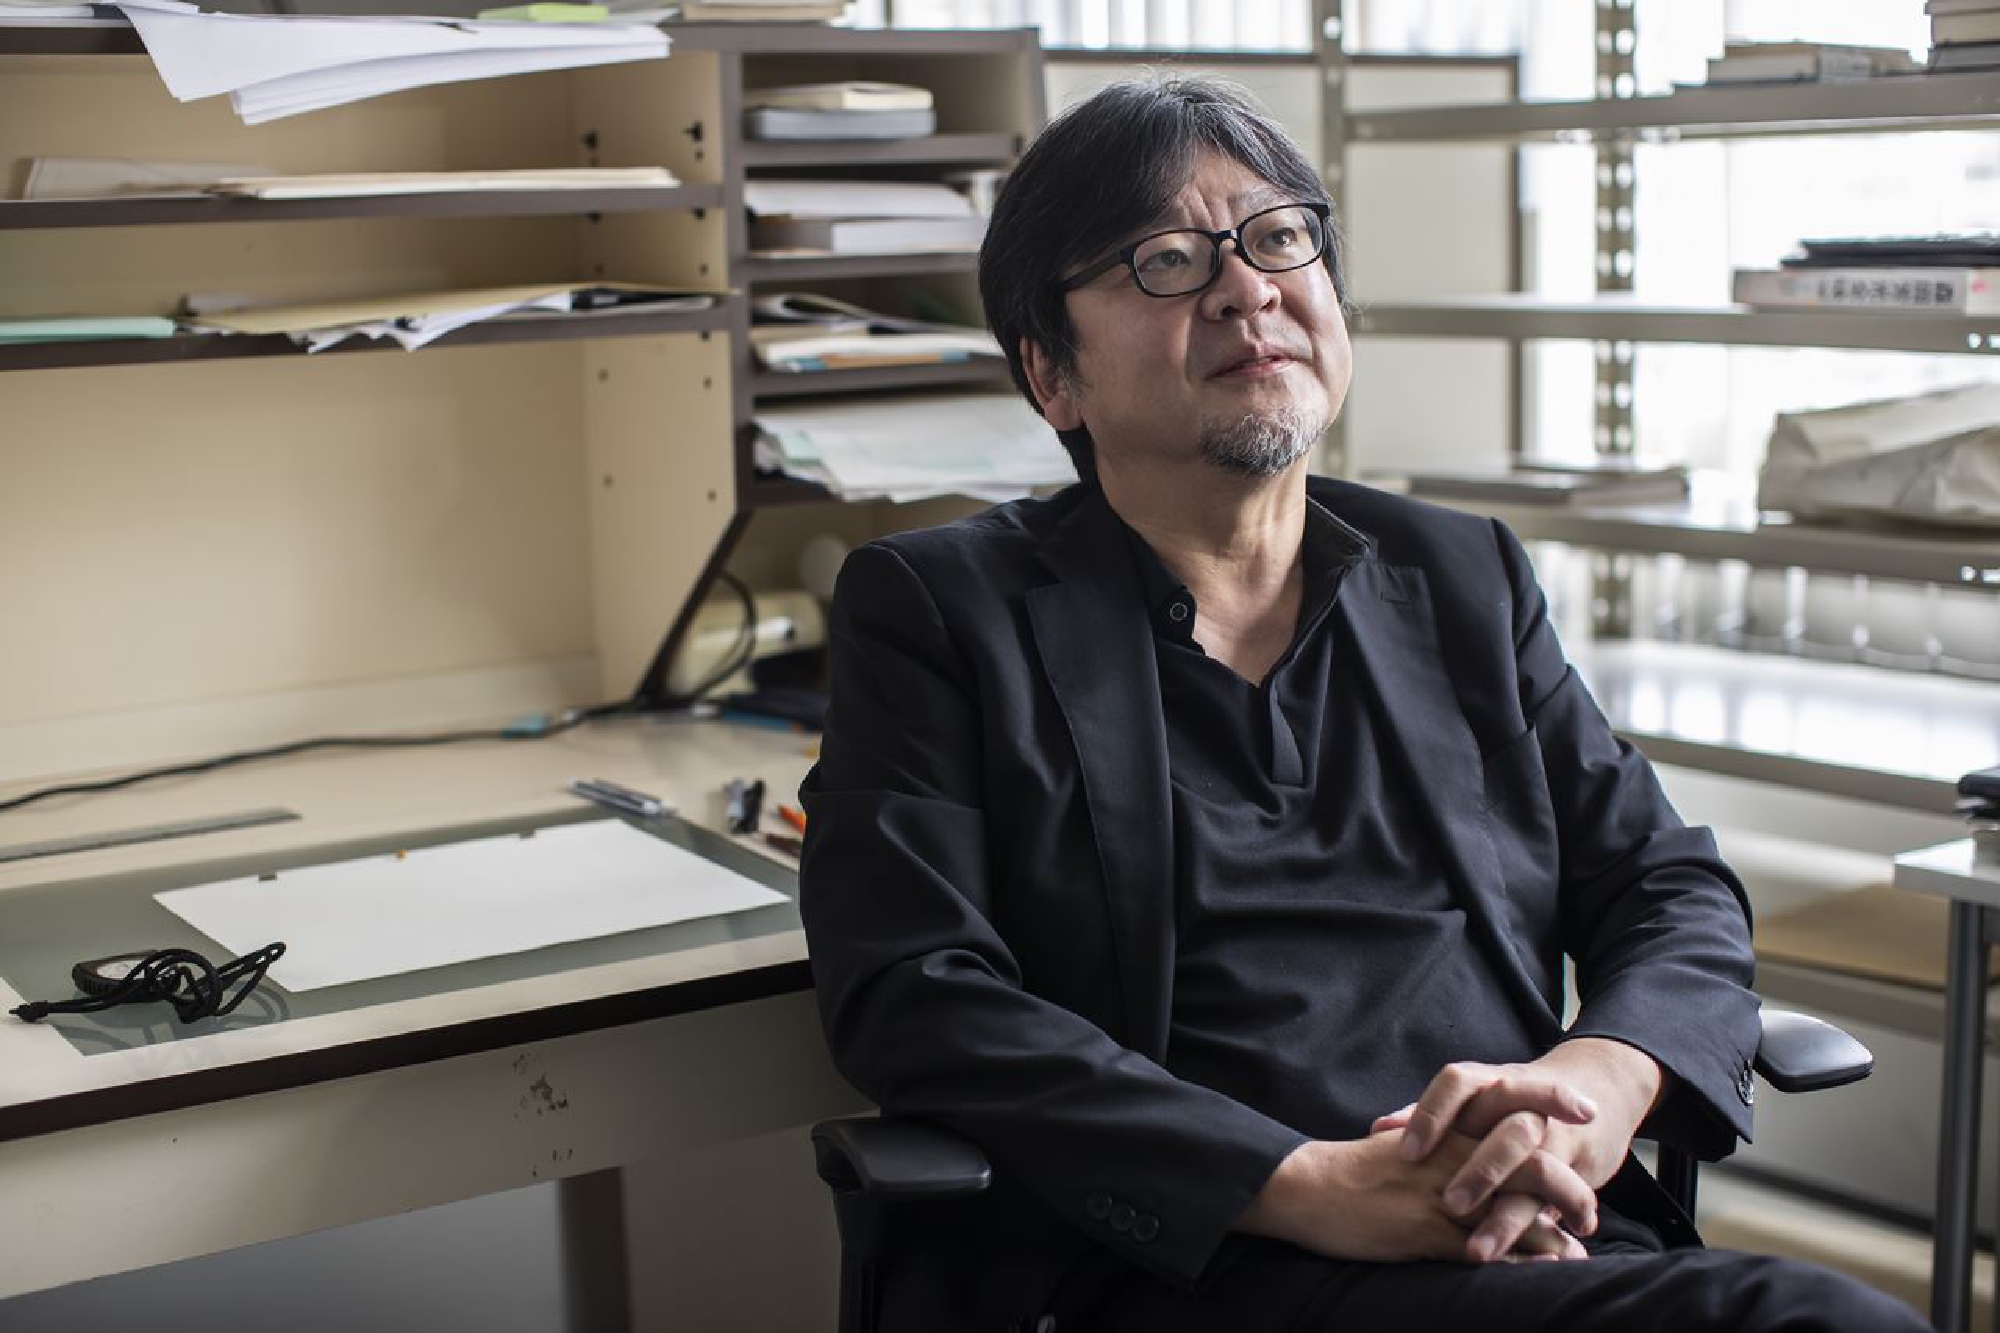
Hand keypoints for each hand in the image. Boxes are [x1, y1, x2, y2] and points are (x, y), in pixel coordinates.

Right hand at [1237, 1129, 1585, 1264]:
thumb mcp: (1404, 1144)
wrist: (1308, 1187)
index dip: (1551, 1099)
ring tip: (1580, 1251)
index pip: (1511, 1098)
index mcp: (1447, 1125)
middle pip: (1532, 1158)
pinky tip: (1543, 1271)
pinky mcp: (1431, 1229)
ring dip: (1556, 1233)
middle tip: (1591, 1213)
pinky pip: (1489, 1246)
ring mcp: (1445, 1191)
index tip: (1586, 1111)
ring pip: (1519, 1207)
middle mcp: (1453, 1152)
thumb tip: (1473, 1154)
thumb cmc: (1352, 1170)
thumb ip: (1441, 1143)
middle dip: (1572, 1188)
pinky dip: (1522, 1260)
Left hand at [1375, 1040, 1664, 1261]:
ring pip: (1538, 1170)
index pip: (1458, 1084)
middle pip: (1506, 1126)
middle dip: (1481, 1167)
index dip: (1432, 1115)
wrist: (1596, 1093)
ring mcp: (1552, 1135)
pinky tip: (1560, 1247)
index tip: (1407, 1154)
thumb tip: (1380, 1128)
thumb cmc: (1509, 1106)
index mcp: (1488, 1084)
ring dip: (1509, 1214)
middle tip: (1451, 1205)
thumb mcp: (1475, 1103)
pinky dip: (1570, 1215)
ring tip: (1480, 1251)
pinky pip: (1571, 1192)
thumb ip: (1430, 1116)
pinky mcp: (1578, 1165)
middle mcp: (1523, 1105)